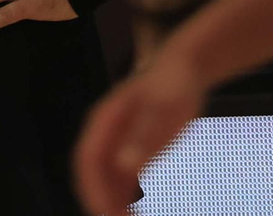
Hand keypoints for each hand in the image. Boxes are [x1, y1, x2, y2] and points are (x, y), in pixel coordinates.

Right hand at [74, 48, 206, 214]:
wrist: (184, 70)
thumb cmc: (173, 84)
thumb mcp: (164, 107)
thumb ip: (146, 136)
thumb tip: (126, 167)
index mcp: (105, 120)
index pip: (88, 159)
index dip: (91, 188)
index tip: (104, 213)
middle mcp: (106, 134)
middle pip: (92, 173)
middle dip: (99, 201)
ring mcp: (117, 143)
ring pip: (105, 180)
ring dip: (111, 204)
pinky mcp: (132, 150)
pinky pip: (121, 181)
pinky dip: (124, 199)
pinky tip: (133, 213)